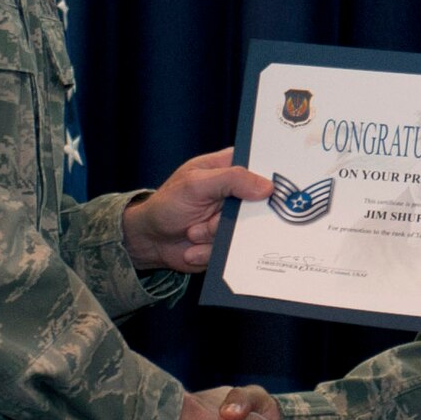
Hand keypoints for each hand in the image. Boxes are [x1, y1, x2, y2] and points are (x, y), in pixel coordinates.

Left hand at [123, 148, 271, 272]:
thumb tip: (266, 187)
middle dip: (234, 218)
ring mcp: (234, 219)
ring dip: (215, 236)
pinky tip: (193, 247)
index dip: (270, 179)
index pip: (261, 167)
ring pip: (246, 231)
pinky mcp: (230, 242)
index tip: (268, 194)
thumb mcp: (196, 185)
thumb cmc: (167, 204)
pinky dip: (209, 252)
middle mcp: (236, 194)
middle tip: (211, 220)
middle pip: (259, 204)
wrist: (150, 241)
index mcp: (230, 168)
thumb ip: (231, 180)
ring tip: (193, 232)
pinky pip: (233, 251)